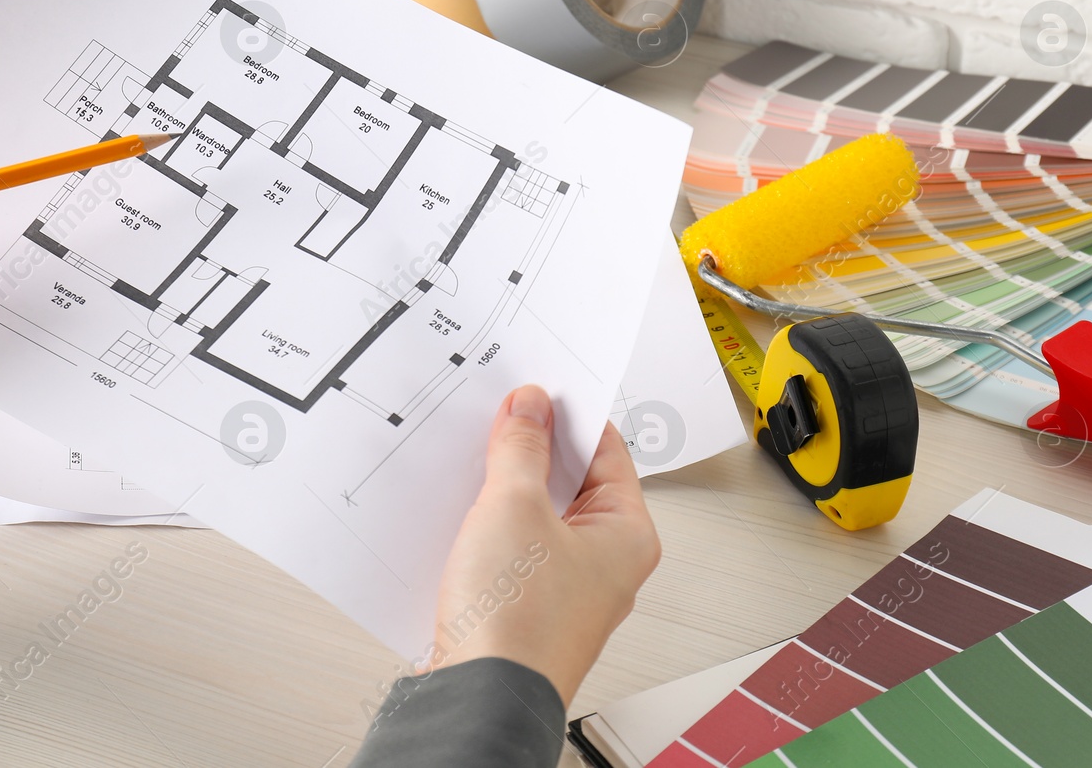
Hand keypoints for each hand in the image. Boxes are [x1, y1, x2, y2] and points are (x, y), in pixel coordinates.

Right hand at [432, 386, 659, 703]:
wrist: (478, 700)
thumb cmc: (517, 625)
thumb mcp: (514, 506)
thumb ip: (522, 448)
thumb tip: (532, 408)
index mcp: (628, 535)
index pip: (607, 450)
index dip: (567, 414)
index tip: (534, 391)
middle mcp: (606, 565)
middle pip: (572, 482)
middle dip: (533, 450)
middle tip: (500, 419)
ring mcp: (567, 589)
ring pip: (539, 515)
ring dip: (508, 487)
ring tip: (477, 461)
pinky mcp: (527, 608)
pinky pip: (515, 548)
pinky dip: (492, 525)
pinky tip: (462, 510)